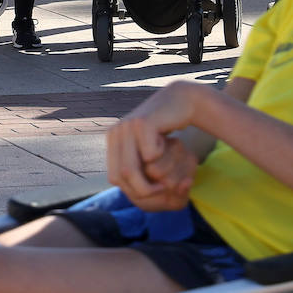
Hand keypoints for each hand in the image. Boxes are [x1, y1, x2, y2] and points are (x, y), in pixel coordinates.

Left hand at [107, 81, 204, 203]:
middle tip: (165, 189)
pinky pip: (150, 156)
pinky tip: (167, 143)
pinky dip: (162, 158)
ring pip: (130, 170)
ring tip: (167, 178)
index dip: (134, 191)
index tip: (155, 192)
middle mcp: (115, 132)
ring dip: (153, 181)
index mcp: (112, 140)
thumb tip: (119, 185)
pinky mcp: (142, 123)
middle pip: (121, 177)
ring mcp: (126, 126)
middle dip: (145, 191)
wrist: (180, 102)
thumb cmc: (165, 132)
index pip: (114, 178)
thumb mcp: (146, 151)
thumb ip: (135, 167)